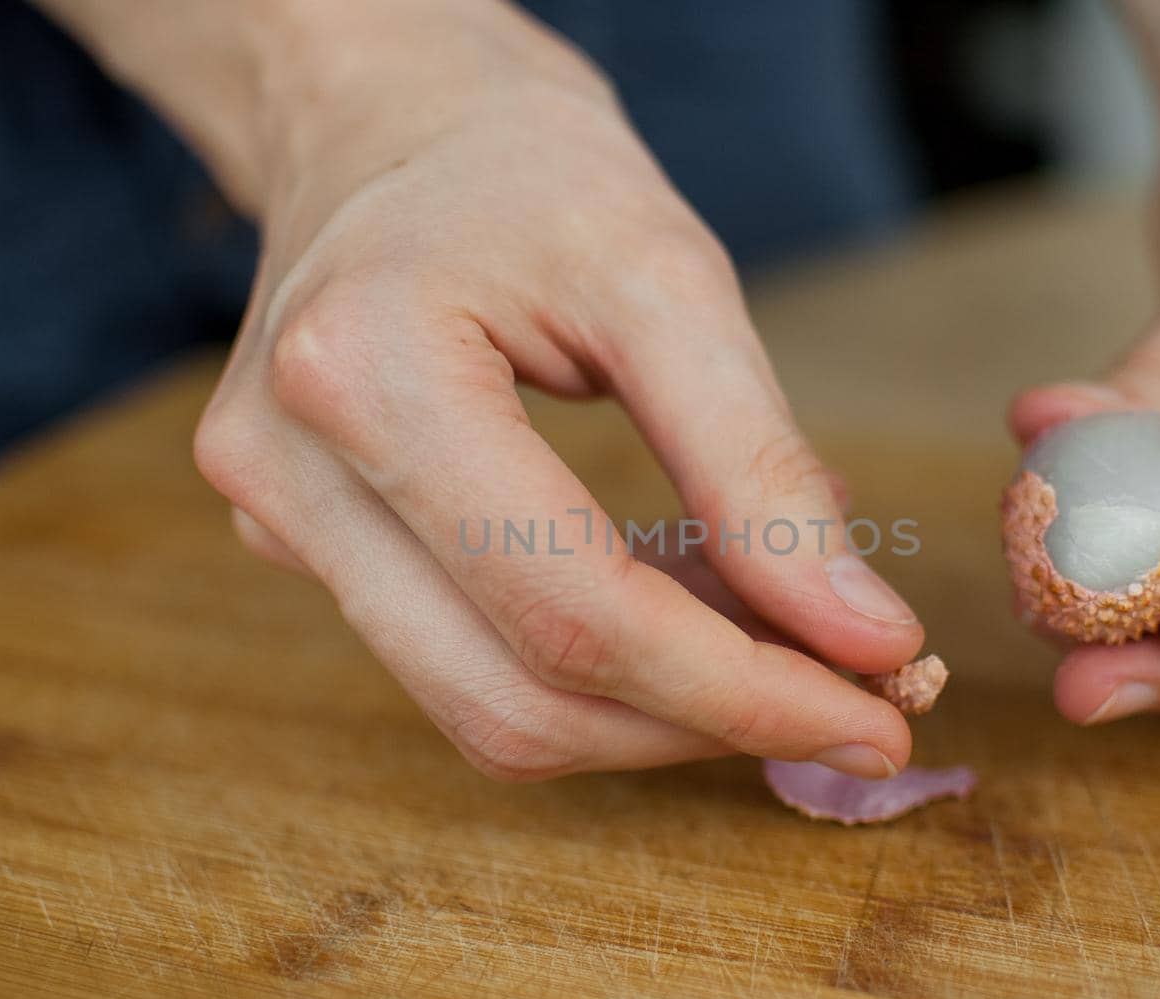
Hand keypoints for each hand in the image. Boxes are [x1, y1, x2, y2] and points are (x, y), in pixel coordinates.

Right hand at [191, 3, 923, 778]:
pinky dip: (595, 662)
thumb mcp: (664, 278)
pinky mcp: (306, 543)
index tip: (879, 711)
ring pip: (489, 709)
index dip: (740, 691)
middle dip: (704, 722)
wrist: (384, 114)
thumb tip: (860, 633)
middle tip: (850, 696)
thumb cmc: (519, 164)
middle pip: (519, 702)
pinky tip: (683, 599)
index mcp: (365, 380)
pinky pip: (466, 660)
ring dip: (654, 705)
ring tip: (771, 630)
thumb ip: (758, 465)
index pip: (573, 614)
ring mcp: (280, 521)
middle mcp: (290, 476)